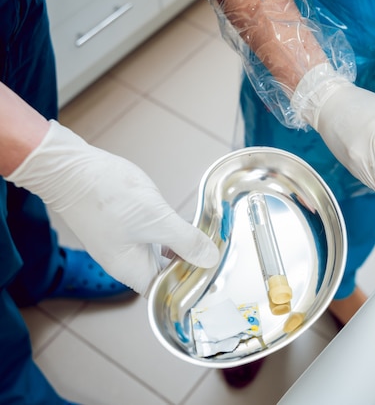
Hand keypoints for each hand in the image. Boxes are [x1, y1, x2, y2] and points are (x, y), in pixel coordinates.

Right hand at [7, 121, 218, 295]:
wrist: (70, 169)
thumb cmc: (107, 198)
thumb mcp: (158, 221)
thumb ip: (186, 242)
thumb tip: (210, 259)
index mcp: (133, 271)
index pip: (167, 292)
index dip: (191, 287)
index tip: (215, 274)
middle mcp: (127, 262)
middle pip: (166, 274)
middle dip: (191, 264)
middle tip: (218, 253)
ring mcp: (123, 244)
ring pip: (160, 254)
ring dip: (183, 247)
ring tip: (207, 238)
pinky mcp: (123, 226)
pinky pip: (152, 237)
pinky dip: (170, 233)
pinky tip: (183, 223)